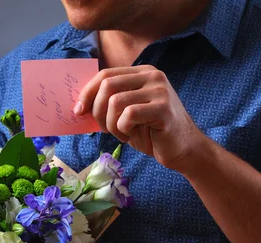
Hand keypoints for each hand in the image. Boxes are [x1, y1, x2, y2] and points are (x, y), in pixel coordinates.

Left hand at [75, 65, 206, 171]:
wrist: (183, 150)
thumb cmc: (151, 133)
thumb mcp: (126, 114)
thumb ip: (109, 103)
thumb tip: (79, 105)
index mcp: (142, 73)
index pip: (105, 74)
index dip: (87, 92)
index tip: (78, 111)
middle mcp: (152, 76)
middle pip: (107, 84)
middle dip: (96, 110)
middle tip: (102, 128)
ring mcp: (160, 90)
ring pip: (115, 101)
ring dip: (111, 124)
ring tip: (121, 134)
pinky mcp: (163, 108)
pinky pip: (129, 115)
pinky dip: (123, 129)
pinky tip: (131, 136)